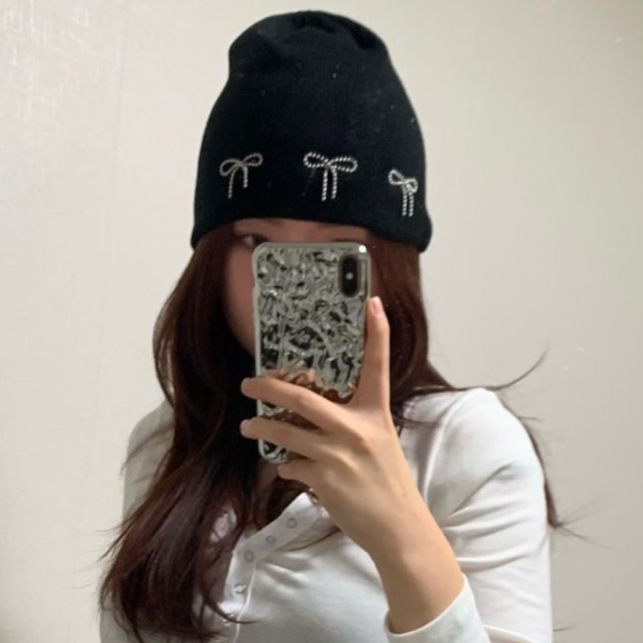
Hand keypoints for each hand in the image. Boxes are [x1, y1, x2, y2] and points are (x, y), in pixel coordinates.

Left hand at [239, 296, 425, 558]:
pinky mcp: (323, 480)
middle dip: (270, 387)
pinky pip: (291, 466)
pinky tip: (288, 467)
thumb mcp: (380, 440)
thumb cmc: (389, 480)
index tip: (371, 303)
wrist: (398, 526)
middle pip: (304, 399)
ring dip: (261, 426)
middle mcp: (356, 428)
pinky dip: (285, 465)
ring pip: (286, 433)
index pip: (377, 365)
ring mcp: (338, 455)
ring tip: (248, 425)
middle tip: (249, 381)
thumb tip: (319, 409)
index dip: (377, 333)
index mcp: (376, 413)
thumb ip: (355, 421)